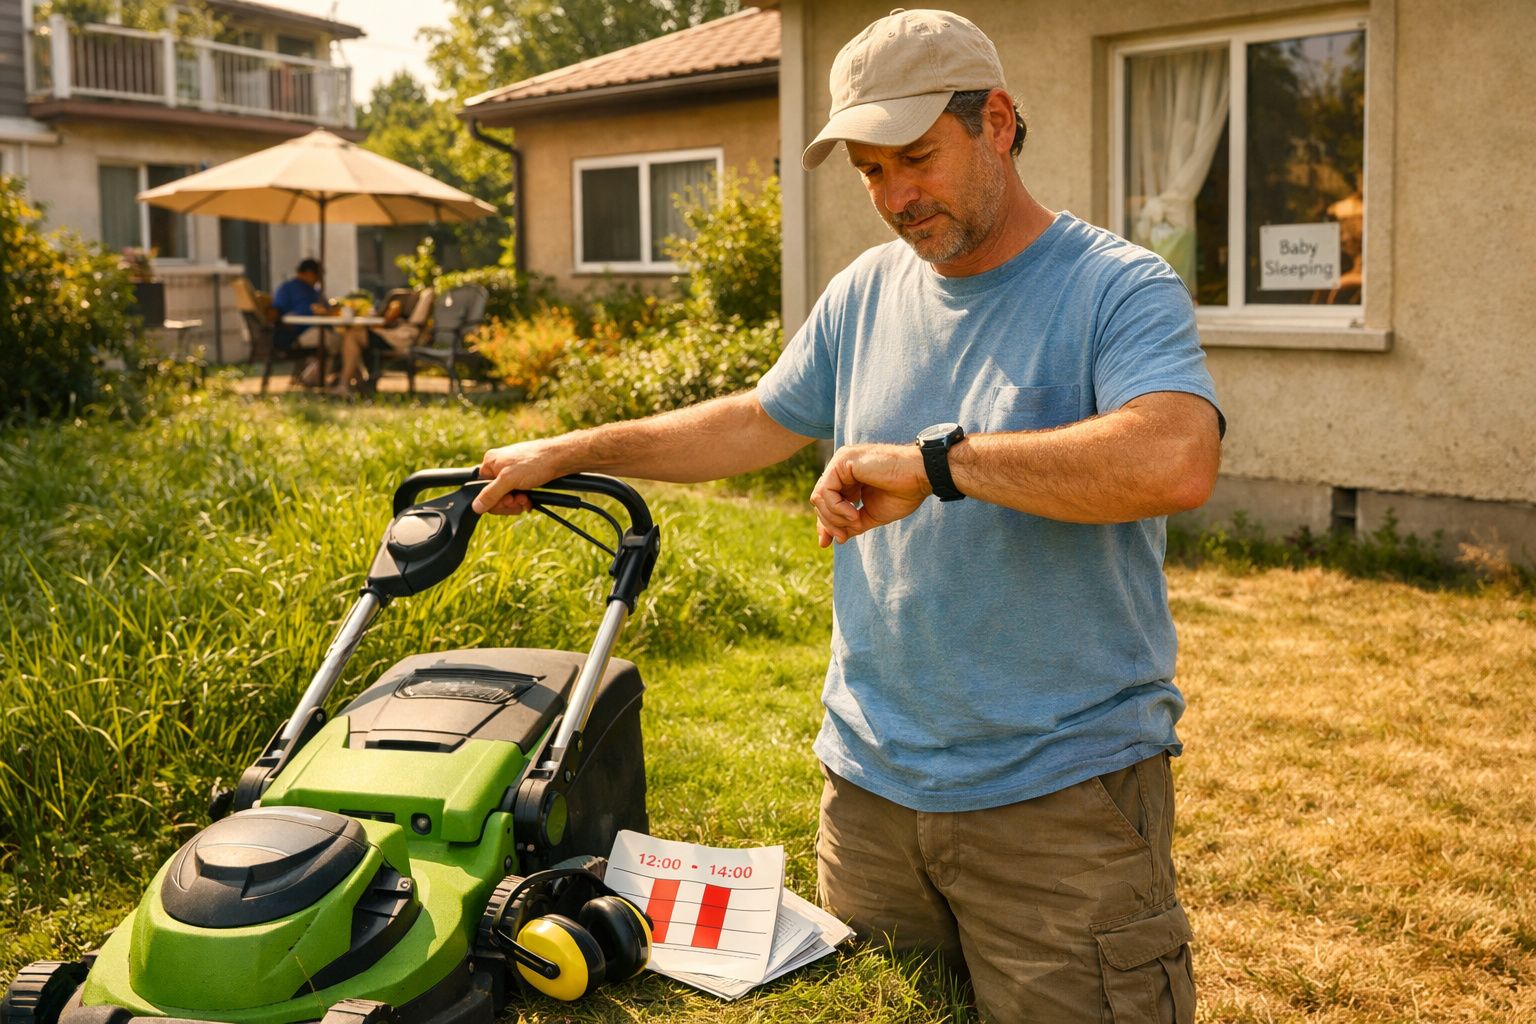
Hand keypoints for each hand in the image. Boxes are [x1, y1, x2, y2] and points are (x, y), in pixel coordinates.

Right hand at [473, 440, 563, 514]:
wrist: (560, 459)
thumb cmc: (535, 463)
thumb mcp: (509, 480)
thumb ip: (491, 494)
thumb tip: (476, 506)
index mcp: (490, 462)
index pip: (481, 489)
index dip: (494, 500)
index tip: (507, 502)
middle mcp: (499, 466)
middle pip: (494, 495)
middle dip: (508, 502)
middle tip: (518, 500)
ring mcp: (511, 472)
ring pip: (507, 496)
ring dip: (517, 502)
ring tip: (526, 499)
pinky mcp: (523, 477)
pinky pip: (517, 494)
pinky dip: (523, 499)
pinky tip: (530, 500)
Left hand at [808, 443, 930, 546]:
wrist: (920, 477)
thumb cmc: (903, 493)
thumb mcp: (871, 514)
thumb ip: (851, 524)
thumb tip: (836, 538)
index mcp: (849, 478)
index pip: (826, 501)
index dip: (825, 523)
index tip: (827, 543)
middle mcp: (841, 468)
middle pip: (819, 500)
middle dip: (829, 523)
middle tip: (843, 537)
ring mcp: (840, 462)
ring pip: (819, 497)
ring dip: (834, 517)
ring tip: (855, 522)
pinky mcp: (842, 461)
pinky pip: (826, 491)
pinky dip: (837, 508)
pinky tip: (854, 514)